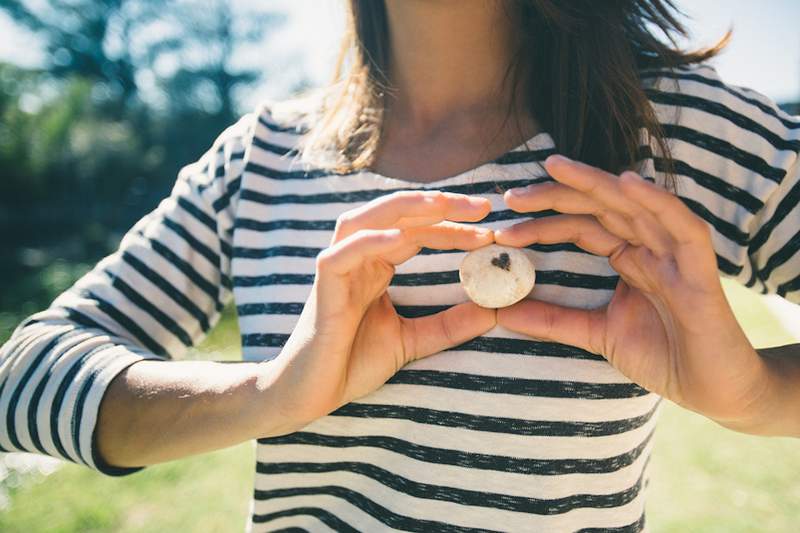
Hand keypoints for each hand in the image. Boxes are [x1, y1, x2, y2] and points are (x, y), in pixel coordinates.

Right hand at [266, 190, 496, 434]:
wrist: (312, 395)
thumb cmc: (353, 363)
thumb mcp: (414, 341)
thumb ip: (450, 324)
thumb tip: (494, 310)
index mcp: (377, 265)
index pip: (418, 231)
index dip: (453, 225)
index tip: (490, 227)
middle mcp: (358, 259)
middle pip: (397, 215)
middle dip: (439, 205)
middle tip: (482, 206)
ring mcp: (338, 270)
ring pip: (365, 220)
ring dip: (403, 209)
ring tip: (442, 205)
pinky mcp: (322, 289)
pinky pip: (341, 255)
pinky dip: (368, 242)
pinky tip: (399, 238)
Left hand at [495, 155, 769, 430]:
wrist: (714, 391)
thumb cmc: (665, 357)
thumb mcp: (597, 334)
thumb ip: (554, 321)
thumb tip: (501, 312)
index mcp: (628, 257)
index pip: (580, 226)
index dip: (542, 223)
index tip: (502, 231)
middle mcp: (649, 246)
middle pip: (599, 206)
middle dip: (556, 195)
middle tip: (512, 195)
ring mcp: (675, 254)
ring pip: (633, 204)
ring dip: (595, 183)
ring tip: (554, 167)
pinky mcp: (700, 269)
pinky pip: (682, 226)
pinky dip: (656, 202)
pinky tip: (627, 183)